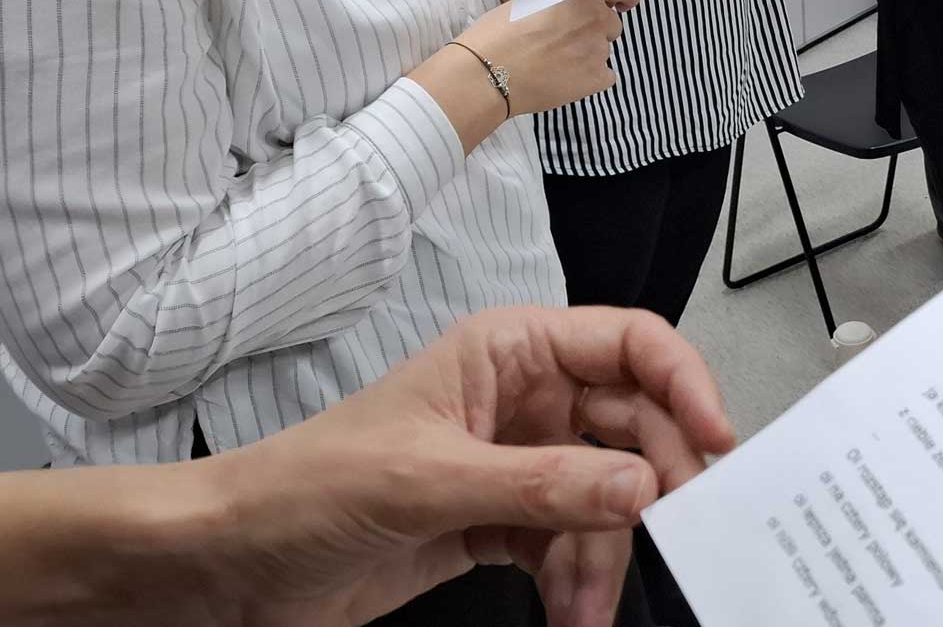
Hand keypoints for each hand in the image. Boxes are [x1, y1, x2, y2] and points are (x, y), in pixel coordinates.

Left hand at [202, 305, 735, 625]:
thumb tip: (640, 487)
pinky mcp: (500, 520)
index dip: (684, 383)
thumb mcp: (427, 482)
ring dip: (609, 554)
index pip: (628, 344)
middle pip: (633, 425)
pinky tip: (572, 614)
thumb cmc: (302, 488)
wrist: (224, 565)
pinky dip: (579, 580)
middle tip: (679, 531)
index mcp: (509, 350)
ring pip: (608, 495)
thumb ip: (540, 485)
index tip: (717, 440)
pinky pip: (571, 543)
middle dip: (656, 483)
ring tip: (588, 607)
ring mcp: (516, 460)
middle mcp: (525, 396)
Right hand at [458, 0, 641, 119]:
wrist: (486, 74)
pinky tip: (563, 79)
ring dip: (589, 53)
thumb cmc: (498, 33)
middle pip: (611, 23)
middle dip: (594, 29)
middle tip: (565, 40)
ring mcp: (599, 49)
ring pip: (604, 49)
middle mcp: (596, 16)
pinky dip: (590, 78)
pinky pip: (604, 75)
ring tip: (557, 61)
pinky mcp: (598, 77)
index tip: (620, 4)